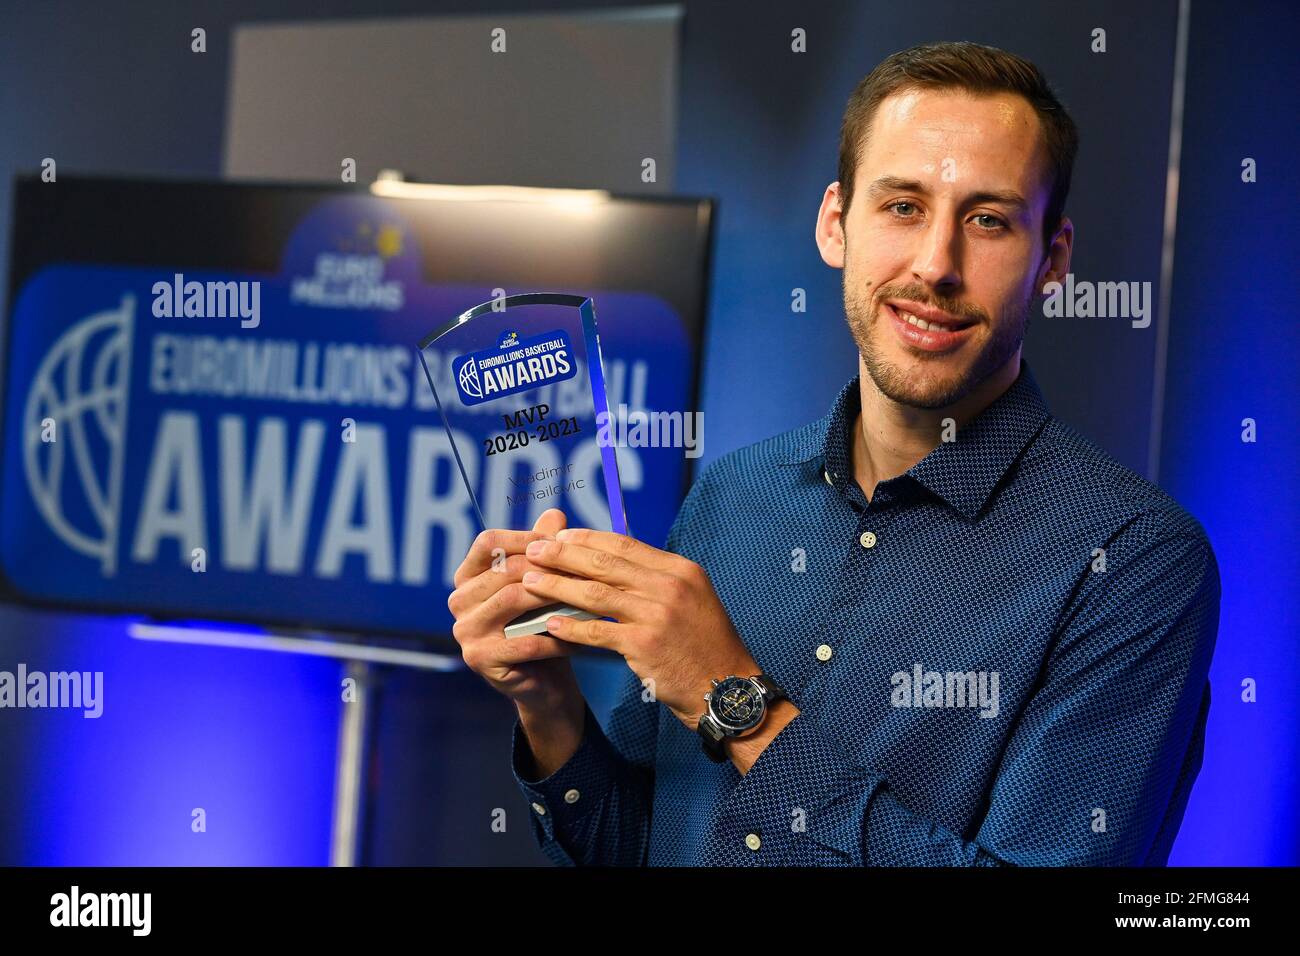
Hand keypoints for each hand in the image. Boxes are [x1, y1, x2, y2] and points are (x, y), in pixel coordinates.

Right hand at [447, 508, 583, 715]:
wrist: (543, 680)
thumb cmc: (542, 624)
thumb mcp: (543, 584)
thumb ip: (544, 550)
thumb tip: (555, 514)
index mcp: (468, 577)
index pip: (488, 543)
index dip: (524, 538)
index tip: (559, 541)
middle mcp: (459, 601)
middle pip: (504, 571)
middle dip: (547, 568)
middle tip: (583, 570)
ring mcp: (465, 631)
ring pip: (512, 600)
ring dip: (553, 598)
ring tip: (584, 598)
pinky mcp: (480, 659)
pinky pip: (524, 641)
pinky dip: (555, 637)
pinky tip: (577, 637)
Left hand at [520, 528, 760, 729]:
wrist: (725, 686)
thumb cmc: (704, 644)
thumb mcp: (691, 598)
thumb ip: (656, 578)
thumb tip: (614, 561)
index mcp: (680, 569)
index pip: (624, 543)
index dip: (587, 538)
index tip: (560, 536)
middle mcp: (669, 586)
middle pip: (604, 563)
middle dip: (563, 554)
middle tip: (533, 550)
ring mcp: (657, 615)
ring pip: (594, 594)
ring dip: (557, 586)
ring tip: (530, 582)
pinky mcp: (644, 645)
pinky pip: (597, 632)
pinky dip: (571, 627)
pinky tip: (550, 623)